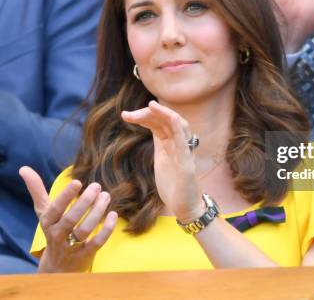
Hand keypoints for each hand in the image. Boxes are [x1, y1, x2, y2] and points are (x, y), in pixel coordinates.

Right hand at [19, 166, 117, 272]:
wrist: (57, 266)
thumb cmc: (53, 230)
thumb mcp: (43, 211)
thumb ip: (36, 190)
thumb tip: (23, 168)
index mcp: (47, 222)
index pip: (55, 209)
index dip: (65, 196)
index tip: (77, 182)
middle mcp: (57, 235)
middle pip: (71, 219)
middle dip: (85, 202)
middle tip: (97, 186)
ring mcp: (71, 247)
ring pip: (85, 230)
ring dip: (97, 212)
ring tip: (106, 196)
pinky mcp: (85, 255)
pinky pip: (97, 242)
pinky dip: (106, 229)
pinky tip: (113, 214)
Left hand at [121, 101, 204, 222]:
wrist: (185, 207)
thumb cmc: (174, 186)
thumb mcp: (162, 161)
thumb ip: (160, 145)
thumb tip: (151, 129)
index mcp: (170, 144)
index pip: (159, 122)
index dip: (145, 116)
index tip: (126, 115)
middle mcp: (179, 144)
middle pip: (166, 120)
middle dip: (148, 113)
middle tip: (127, 114)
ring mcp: (185, 153)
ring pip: (178, 125)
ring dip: (164, 114)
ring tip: (149, 106)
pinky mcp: (187, 165)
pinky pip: (184, 142)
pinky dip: (178, 127)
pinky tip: (170, 117)